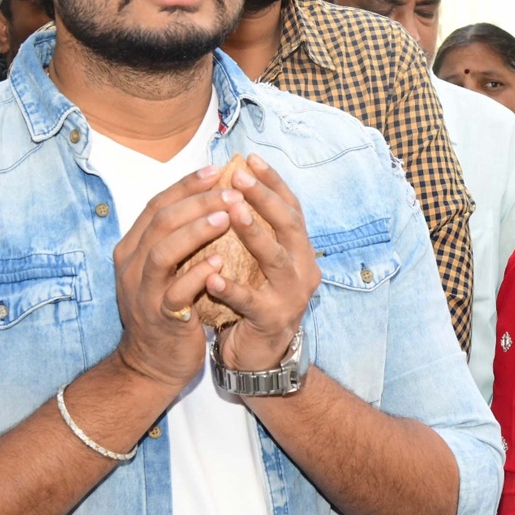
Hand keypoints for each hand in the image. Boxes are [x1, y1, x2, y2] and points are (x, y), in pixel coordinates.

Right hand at [113, 166, 231, 388]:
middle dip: (197, 201)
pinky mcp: (159, 317)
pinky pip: (176, 291)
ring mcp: (142, 291)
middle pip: (161, 221)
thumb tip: (212, 196)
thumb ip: (179, 236)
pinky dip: (197, 274)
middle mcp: (132, 265)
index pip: (158, 204)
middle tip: (231, 190)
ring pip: (163, 251)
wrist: (152, 364)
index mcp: (133, 247)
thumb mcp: (166, 268)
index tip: (218, 169)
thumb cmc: (167, 307)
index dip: (188, 185)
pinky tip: (220, 263)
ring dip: (196, 231)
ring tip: (227, 217)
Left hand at [208, 155, 321, 371]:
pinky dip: (231, 288)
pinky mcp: (273, 321)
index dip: (272, 182)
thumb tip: (231, 183)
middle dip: (264, 198)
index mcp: (299, 249)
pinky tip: (211, 276)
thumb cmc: (253, 299)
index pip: (290, 207)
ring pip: (275, 258)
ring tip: (232, 212)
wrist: (259, 356)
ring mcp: (292, 295)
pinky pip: (251, 302)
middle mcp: (303, 268)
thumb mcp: (257, 262)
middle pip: (288, 225)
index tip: (250, 158)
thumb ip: (251, 231)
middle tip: (240, 177)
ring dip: (254, 234)